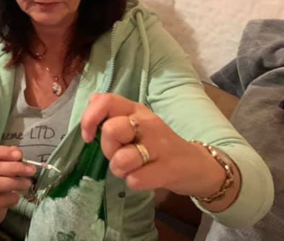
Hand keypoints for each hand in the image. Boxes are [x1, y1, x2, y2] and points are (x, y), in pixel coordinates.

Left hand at [81, 94, 226, 198]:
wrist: (195, 165)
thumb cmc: (157, 145)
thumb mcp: (135, 123)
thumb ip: (113, 113)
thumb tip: (92, 100)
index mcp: (136, 109)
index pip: (105, 101)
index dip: (89, 118)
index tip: (88, 137)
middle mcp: (148, 122)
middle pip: (110, 131)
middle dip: (108, 149)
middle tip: (119, 155)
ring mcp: (160, 145)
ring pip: (121, 159)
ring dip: (120, 169)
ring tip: (133, 168)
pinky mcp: (169, 168)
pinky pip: (135, 180)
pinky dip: (135, 182)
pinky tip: (146, 178)